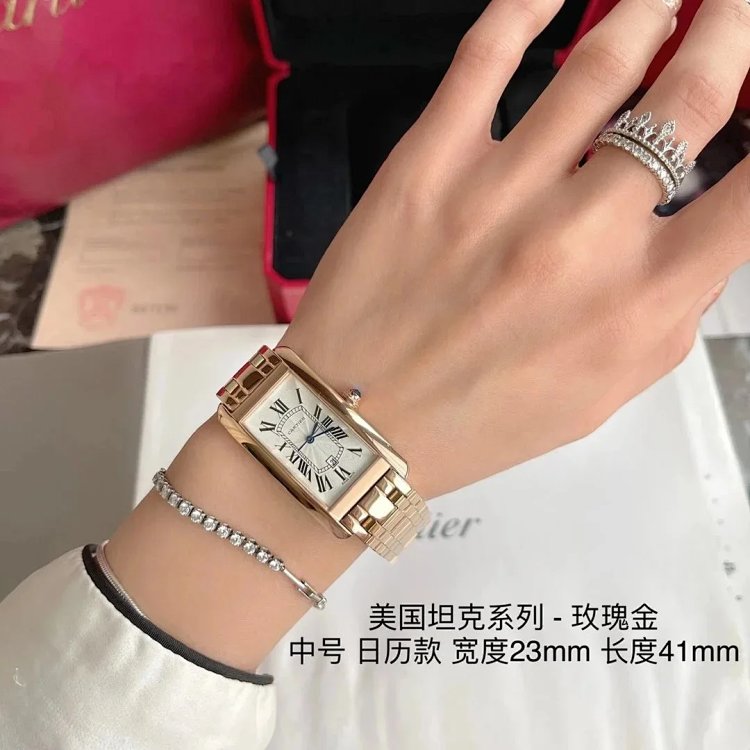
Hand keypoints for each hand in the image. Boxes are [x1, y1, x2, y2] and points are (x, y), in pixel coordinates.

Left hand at [281, 0, 749, 499]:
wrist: (360, 425)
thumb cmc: (477, 419)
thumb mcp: (601, 391)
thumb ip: (666, 312)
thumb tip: (698, 231)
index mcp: (638, 305)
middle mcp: (580, 240)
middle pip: (688, 97)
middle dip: (730, 31)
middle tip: (734, 7)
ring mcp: (498, 192)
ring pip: (599, 63)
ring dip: (647, 10)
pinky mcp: (426, 167)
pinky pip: (485, 57)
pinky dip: (526, 6)